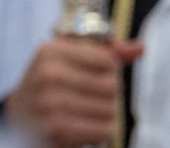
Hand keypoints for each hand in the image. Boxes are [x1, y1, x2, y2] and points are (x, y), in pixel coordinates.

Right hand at [5, 36, 143, 147]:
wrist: (20, 112)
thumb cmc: (52, 80)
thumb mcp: (72, 56)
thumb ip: (107, 51)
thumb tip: (140, 48)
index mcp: (52, 51)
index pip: (108, 60)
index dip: (110, 69)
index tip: (97, 74)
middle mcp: (47, 75)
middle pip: (111, 85)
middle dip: (110, 94)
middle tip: (93, 97)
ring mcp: (48, 104)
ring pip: (109, 109)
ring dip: (106, 114)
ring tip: (91, 112)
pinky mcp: (53, 130)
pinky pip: (101, 130)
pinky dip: (101, 131)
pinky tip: (89, 126)